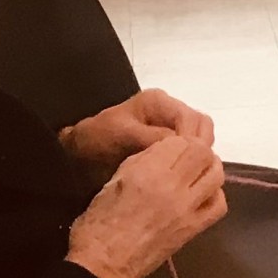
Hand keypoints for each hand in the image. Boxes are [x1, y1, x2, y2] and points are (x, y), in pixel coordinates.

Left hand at [60, 88, 214, 169]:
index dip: (194, 142)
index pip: (191, 119)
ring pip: (200, 137)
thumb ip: (151, 137)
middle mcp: (169, 110)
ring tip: (188, 175)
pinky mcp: (168, 141)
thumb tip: (182, 145)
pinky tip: (182, 174)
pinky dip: (190, 160)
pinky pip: (189, 148)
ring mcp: (170, 125)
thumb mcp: (121, 135)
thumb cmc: (96, 140)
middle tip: (193, 172)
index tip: (191, 165)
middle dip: (200, 148)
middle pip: (201, 126)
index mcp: (158, 102)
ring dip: (197, 155)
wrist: (75, 153)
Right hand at [66, 137, 227, 277]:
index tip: (172, 146)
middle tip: (187, 156)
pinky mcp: (195, 229)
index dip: (179, 141)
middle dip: (197, 150)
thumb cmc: (98, 223)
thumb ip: (143, 160)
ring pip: (216, 175)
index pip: (181, 141)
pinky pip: (219, 205)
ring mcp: (188, 209)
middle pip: (203, 154)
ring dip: (208, 168)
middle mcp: (173, 187)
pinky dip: (214, 195)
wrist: (103, 266)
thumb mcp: (114, 179)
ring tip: (196, 172)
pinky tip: (202, 194)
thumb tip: (165, 150)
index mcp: (148, 172)